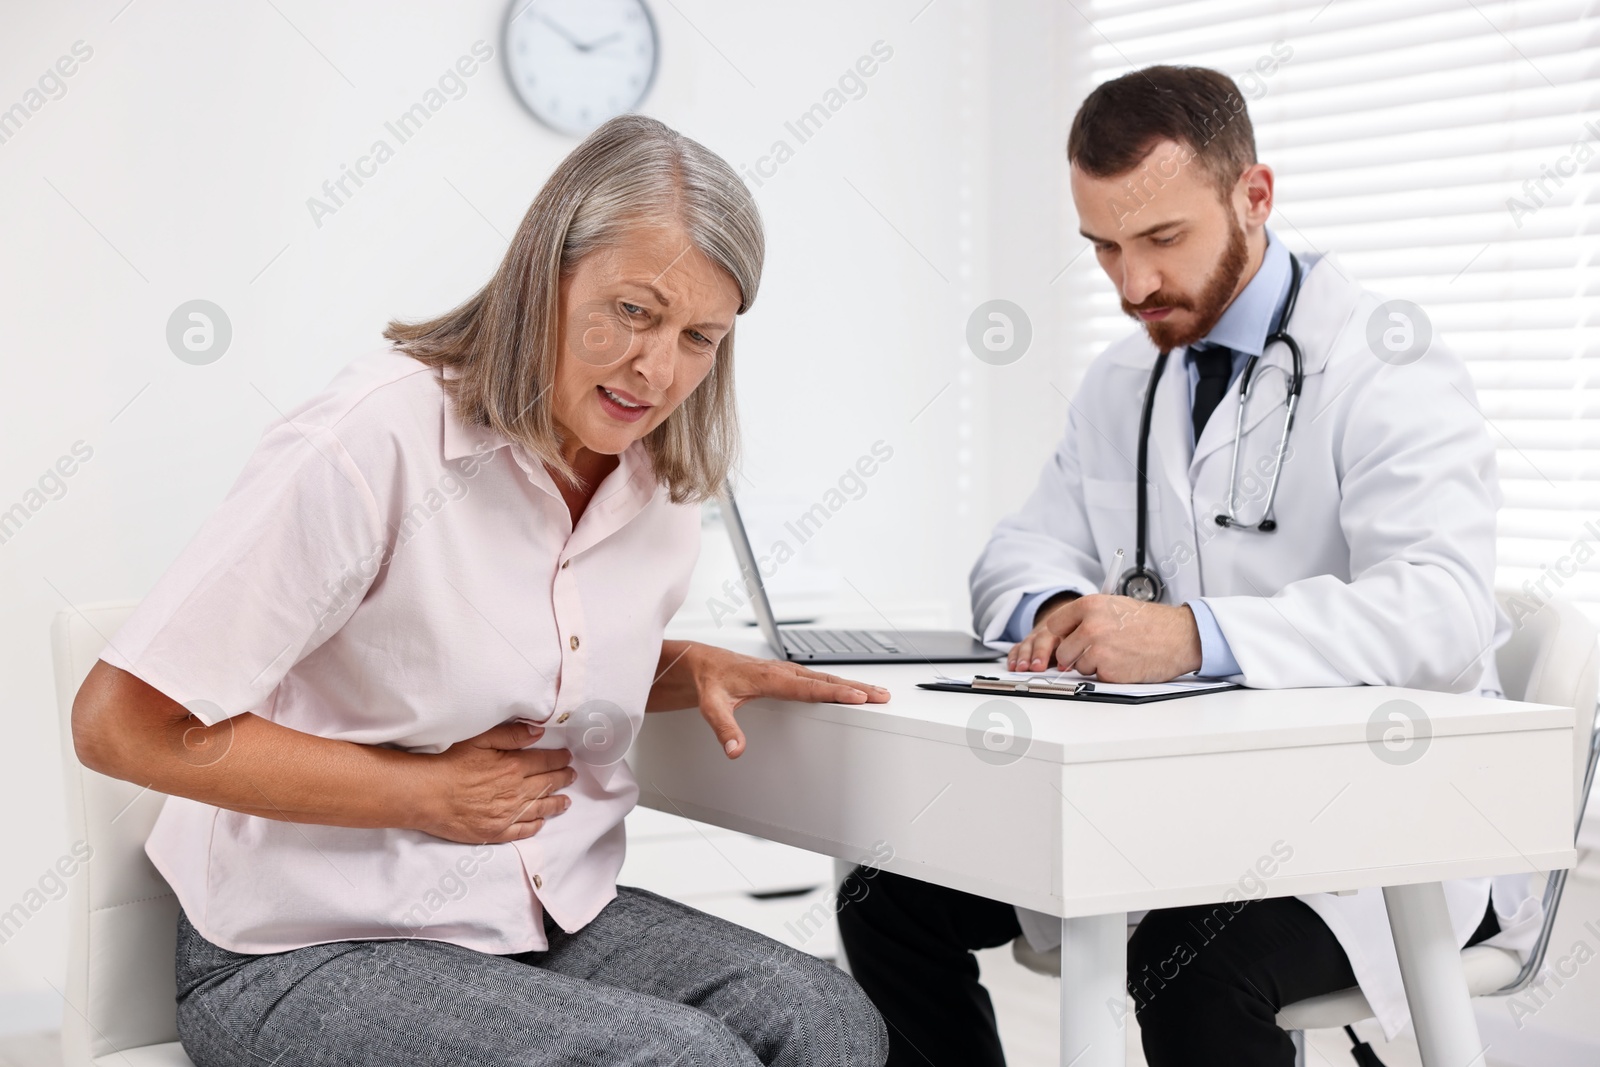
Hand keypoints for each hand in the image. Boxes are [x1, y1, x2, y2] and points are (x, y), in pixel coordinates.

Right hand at [415, 721, 576, 843]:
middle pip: (547, 785)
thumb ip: (511, 735)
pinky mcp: (495, 832)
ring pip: (539, 809)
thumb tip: (538, 731)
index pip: (546, 762)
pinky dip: (535, 826)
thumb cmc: (449, 763)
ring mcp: (507, 815)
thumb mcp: (480, 739)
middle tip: (571, 776)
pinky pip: (522, 831)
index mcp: (514, 767)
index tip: (568, 758)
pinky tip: (541, 823)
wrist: (426, 794)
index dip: (559, 759)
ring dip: (555, 804)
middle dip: (562, 779)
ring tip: (566, 802)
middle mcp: (516, 792)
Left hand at [681, 644, 889, 758]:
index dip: (835, 694)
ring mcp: (785, 672)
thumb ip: (724, 728)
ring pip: (825, 678)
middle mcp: (781, 672)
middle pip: (825, 681)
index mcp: (769, 678)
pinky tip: (848, 689)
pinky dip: (837, 684)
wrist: (700, 663)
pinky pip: (817, 678)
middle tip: (881, 695)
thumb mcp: (711, 706)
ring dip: (851, 685)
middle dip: (856, 688)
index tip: (859, 697)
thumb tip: (735, 750)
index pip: (809, 688)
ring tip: (876, 693)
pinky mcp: (785, 674)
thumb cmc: (708, 680)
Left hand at [1007, 594, 1201, 681]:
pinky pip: (1095, 676)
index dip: (1058, 637)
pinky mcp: (1108, 670)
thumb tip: (1062, 636)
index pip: (1054, 625)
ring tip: (1117, 652)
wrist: (1179, 637)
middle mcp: (1090, 626)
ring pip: (1078, 665)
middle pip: (1062, 650)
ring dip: (1093, 664)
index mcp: (1090, 605)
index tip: (1060, 643)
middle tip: (1099, 649)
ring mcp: (1098, 649)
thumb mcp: (1114, 606)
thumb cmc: (1150, 623)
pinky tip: (1124, 662)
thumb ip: (1086, 618)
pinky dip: (1107, 674)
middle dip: (1076, 654)